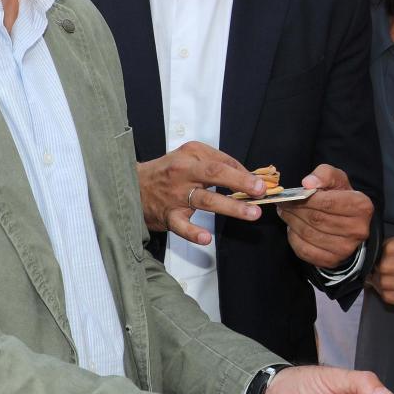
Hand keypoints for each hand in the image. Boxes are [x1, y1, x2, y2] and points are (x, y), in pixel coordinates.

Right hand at [136, 142, 264, 244]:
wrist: (131, 187)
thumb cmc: (166, 172)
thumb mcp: (189, 157)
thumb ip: (216, 163)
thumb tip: (247, 175)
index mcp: (190, 155)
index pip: (222, 161)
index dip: (244, 172)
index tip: (262, 182)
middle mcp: (183, 172)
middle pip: (215, 174)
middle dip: (240, 182)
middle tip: (261, 190)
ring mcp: (175, 195)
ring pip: (205, 200)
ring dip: (231, 207)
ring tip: (251, 213)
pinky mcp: (167, 215)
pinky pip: (181, 225)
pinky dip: (193, 233)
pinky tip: (206, 238)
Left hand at [280, 165, 373, 267]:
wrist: (350, 223)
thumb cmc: (341, 197)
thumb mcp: (337, 179)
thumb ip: (324, 174)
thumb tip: (307, 183)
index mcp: (362, 206)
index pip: (327, 202)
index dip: (305, 198)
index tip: (291, 195)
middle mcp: (357, 230)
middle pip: (317, 219)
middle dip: (295, 210)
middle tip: (284, 204)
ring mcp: (346, 248)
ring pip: (309, 234)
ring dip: (292, 222)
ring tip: (285, 213)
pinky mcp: (332, 261)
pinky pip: (305, 250)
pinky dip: (294, 238)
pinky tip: (292, 228)